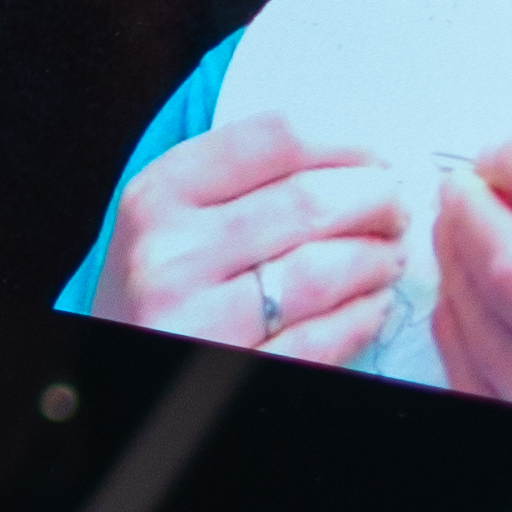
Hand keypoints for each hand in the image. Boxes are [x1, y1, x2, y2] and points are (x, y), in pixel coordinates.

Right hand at [102, 109, 405, 362]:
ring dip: (376, 260)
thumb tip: (349, 159)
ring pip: (323, 270)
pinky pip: (322, 338)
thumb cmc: (155, 292)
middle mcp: (171, 254)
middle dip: (375, 201)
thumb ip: (234, 184)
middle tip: (394, 209)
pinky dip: (363, 318)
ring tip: (386, 258)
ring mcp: (197, 318)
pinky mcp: (232, 371)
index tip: (372, 157)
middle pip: (309, 201)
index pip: (273, 141)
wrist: (117, 361)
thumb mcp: (166, 220)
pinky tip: (370, 306)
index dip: (344, 145)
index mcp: (157, 196)